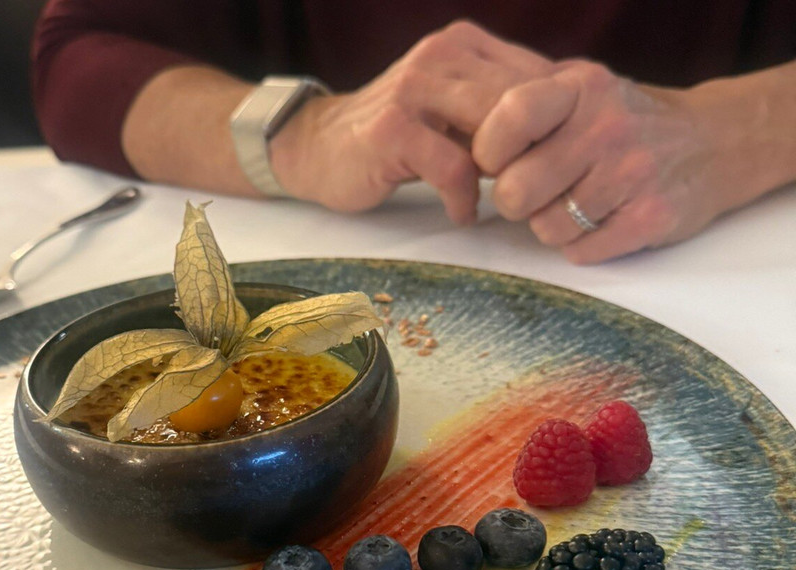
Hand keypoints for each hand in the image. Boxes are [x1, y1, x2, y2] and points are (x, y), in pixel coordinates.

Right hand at [270, 21, 553, 223]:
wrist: (316, 147)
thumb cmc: (394, 137)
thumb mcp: (450, 108)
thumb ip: (496, 109)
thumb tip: (565, 133)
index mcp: (463, 45)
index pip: (537, 76)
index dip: (558, 125)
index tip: (557, 164)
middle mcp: (440, 56)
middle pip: (522, 102)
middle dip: (536, 152)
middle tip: (536, 191)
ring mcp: (414, 90)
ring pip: (494, 130)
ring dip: (506, 174)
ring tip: (503, 201)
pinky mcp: (392, 131)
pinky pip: (453, 168)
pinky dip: (464, 198)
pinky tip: (461, 213)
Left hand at [472, 61, 729, 262]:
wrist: (715, 142)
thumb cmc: (621, 121)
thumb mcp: (578, 90)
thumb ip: (522, 106)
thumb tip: (455, 135)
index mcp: (580, 87)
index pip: (508, 118)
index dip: (487, 151)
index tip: (496, 160)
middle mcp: (608, 126)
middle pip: (515, 191)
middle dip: (515, 200)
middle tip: (536, 189)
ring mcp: (633, 172)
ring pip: (544, 228)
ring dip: (550, 224)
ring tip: (577, 200)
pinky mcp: (651, 217)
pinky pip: (580, 252)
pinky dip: (581, 245)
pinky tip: (602, 219)